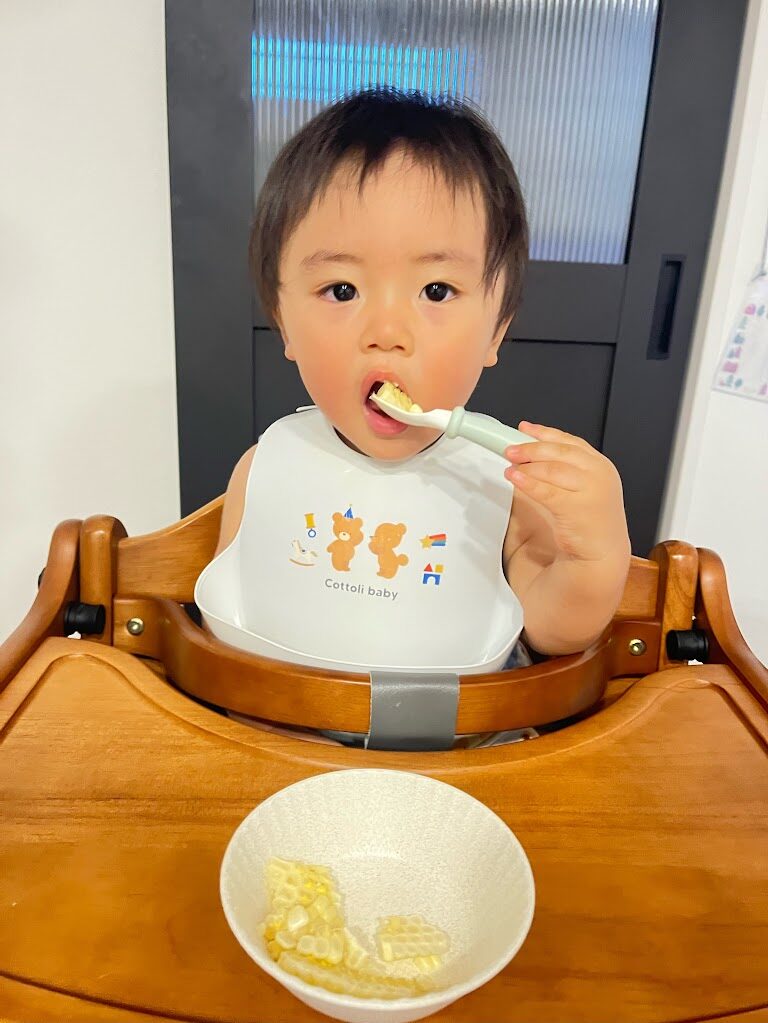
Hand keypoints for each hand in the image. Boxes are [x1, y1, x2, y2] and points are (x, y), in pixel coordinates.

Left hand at [504, 422, 629, 563]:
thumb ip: (562, 469)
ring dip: (527, 466)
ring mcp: (592, 490)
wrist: (602, 552)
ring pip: (552, 469)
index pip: (570, 442)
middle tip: (511, 450)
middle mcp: (599, 474)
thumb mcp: (581, 488)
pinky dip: (528, 483)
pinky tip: (515, 478)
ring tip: (510, 467)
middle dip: (532, 448)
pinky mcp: (578, 508)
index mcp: (600, 465)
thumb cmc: (588, 521)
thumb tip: (529, 454)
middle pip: (560, 452)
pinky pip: (547, 491)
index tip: (524, 429)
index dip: (544, 433)